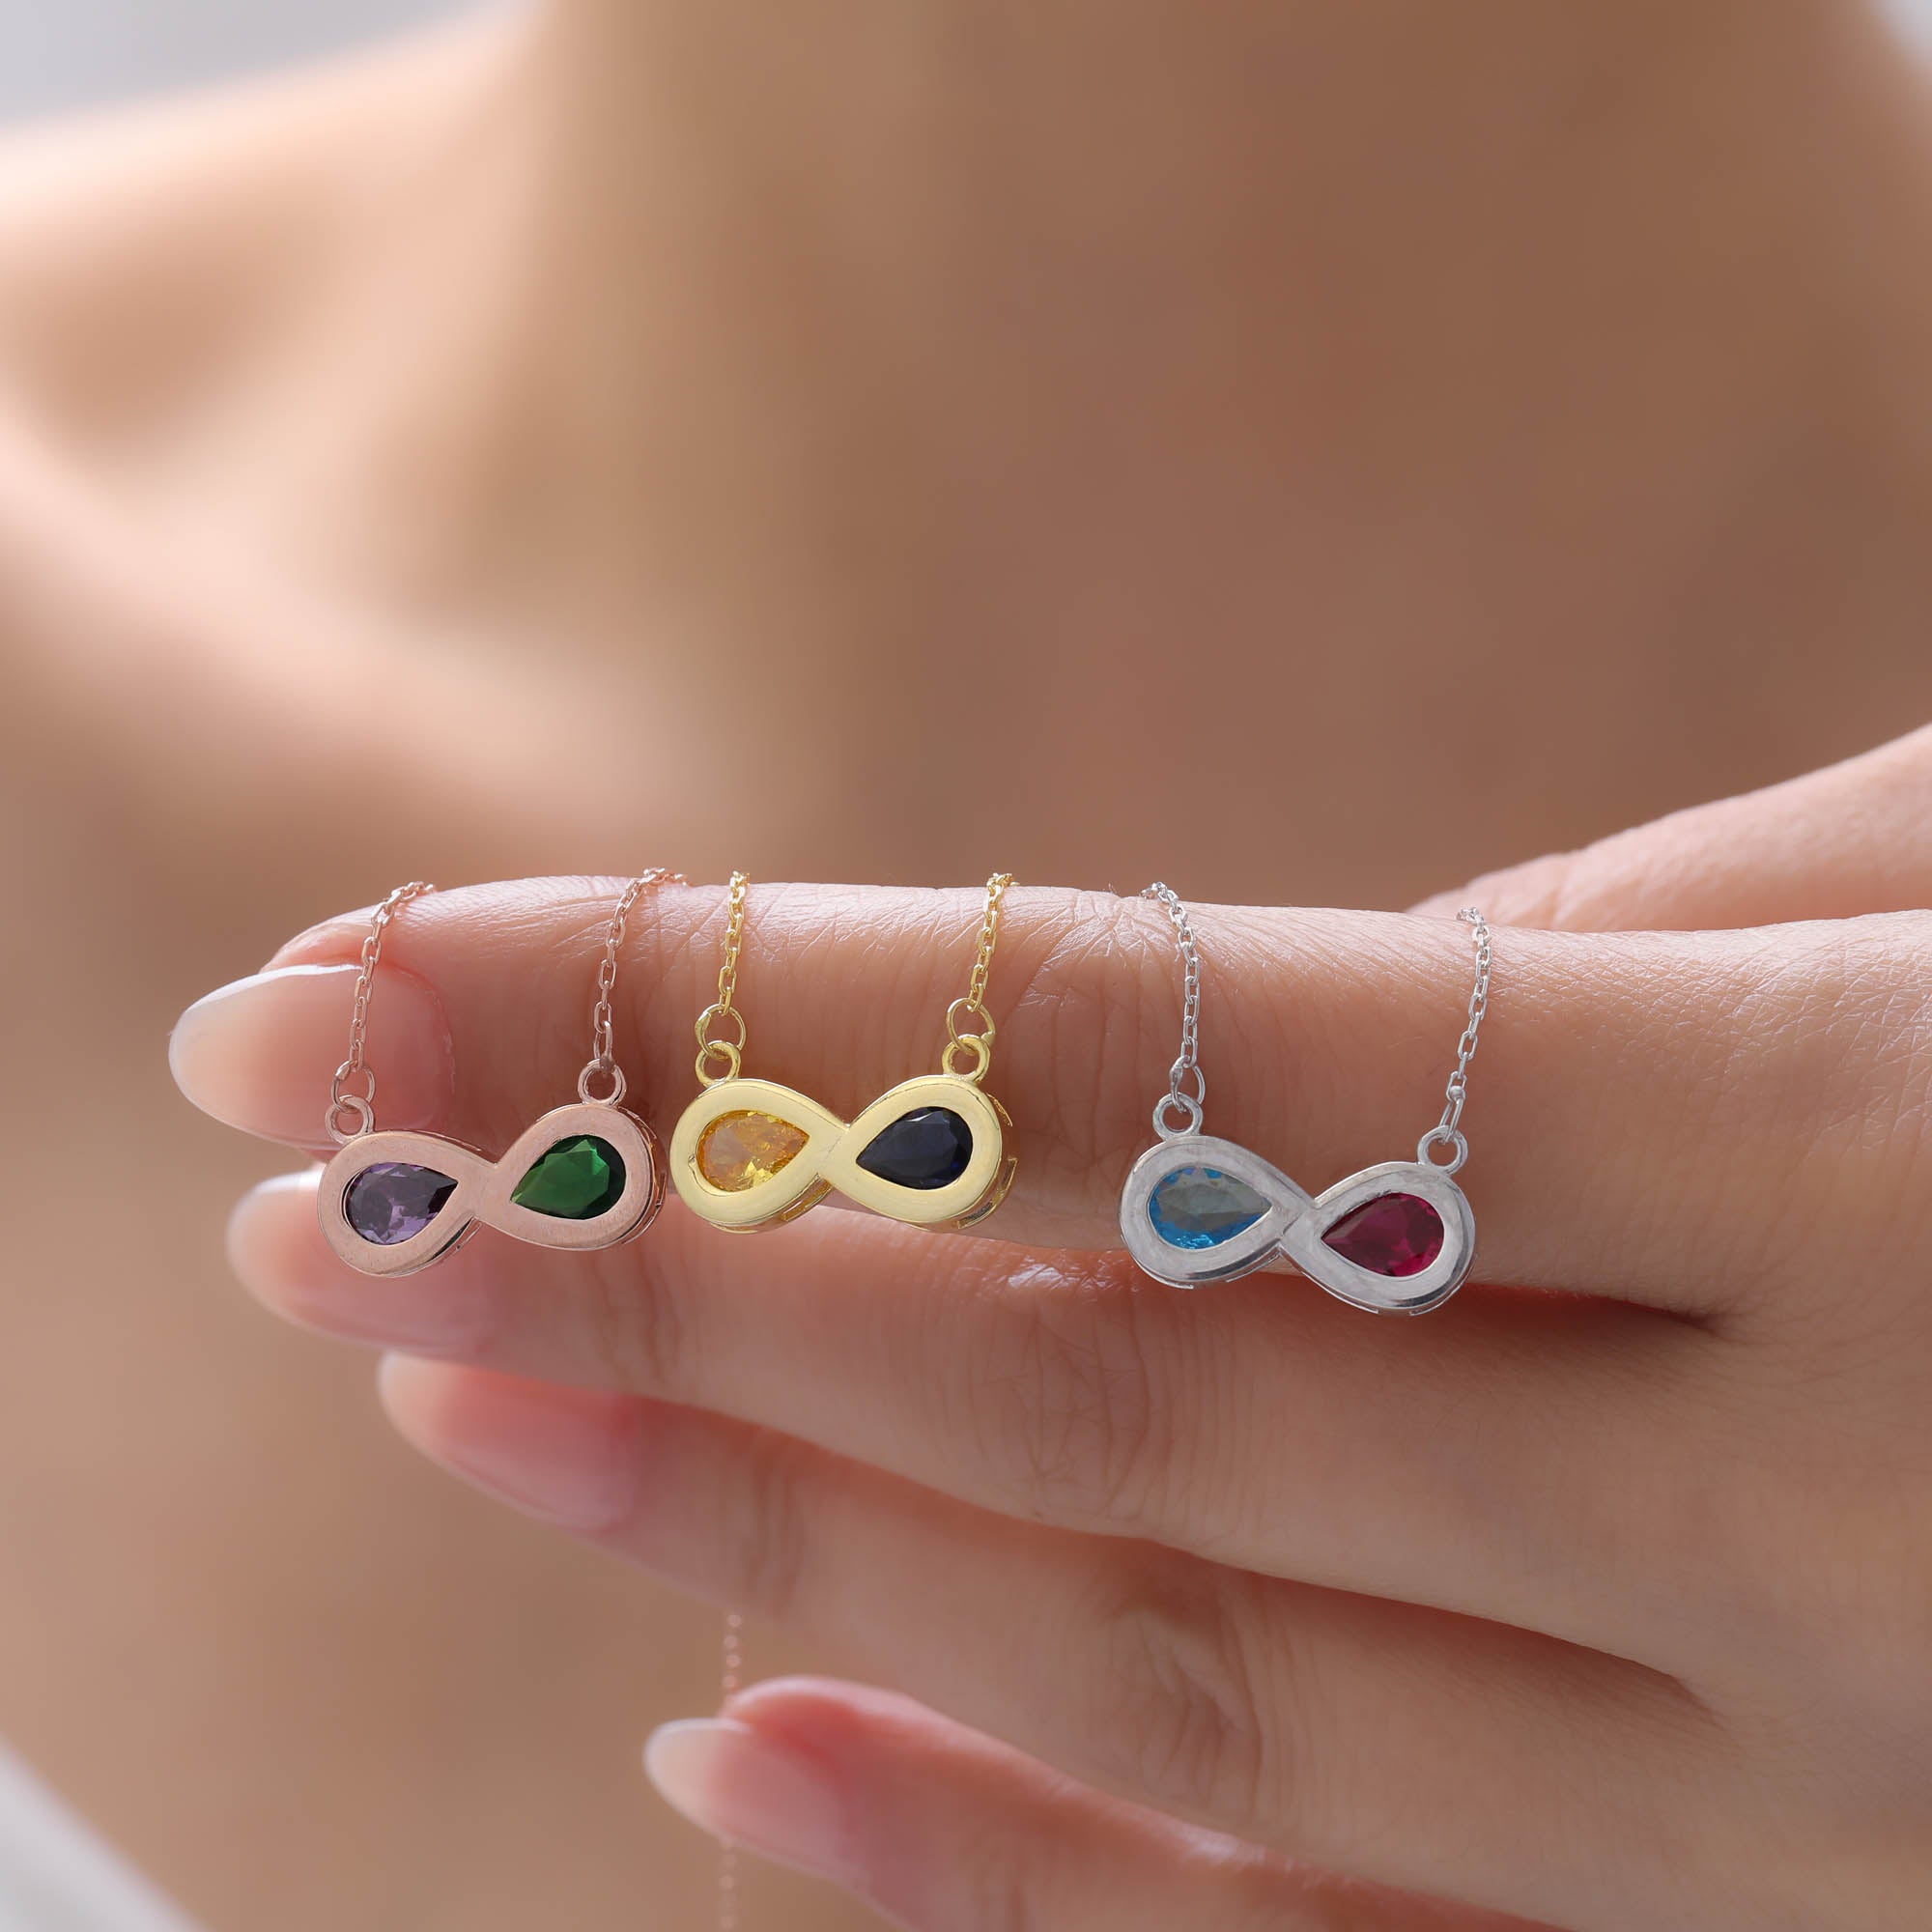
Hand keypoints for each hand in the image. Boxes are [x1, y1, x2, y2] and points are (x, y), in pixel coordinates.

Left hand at [169, 731, 1931, 1930]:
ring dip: (768, 1543)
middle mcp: (1840, 1511)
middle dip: (664, 1271)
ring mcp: (1826, 1792)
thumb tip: (1182, 1063)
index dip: (731, 999)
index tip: (391, 982)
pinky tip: (742, 1760)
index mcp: (1891, 1139)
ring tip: (456, 1405)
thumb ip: (1583, 980)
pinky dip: (1013, 1868)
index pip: (1140, 1042)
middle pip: (1101, 1373)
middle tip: (330, 1194)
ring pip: (1181, 1674)